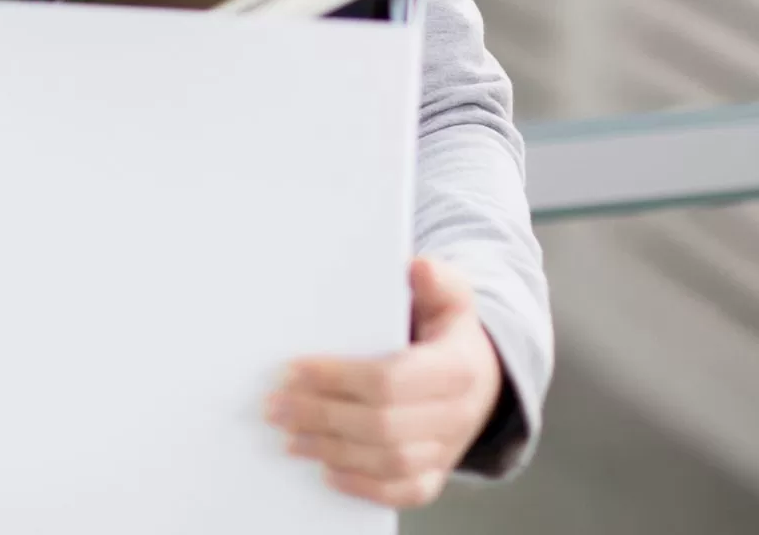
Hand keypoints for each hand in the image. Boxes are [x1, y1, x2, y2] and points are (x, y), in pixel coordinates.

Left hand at [267, 257, 505, 509]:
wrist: (483, 375)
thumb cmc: (449, 331)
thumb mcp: (450, 296)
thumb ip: (436, 280)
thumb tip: (417, 267)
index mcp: (457, 368)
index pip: (390, 380)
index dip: (338, 378)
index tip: (292, 370)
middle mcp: (457, 415)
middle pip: (383, 426)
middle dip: (322, 415)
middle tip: (275, 405)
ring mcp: (448, 449)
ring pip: (390, 462)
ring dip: (333, 450)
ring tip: (288, 434)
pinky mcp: (437, 473)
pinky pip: (404, 492)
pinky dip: (364, 485)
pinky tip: (325, 468)